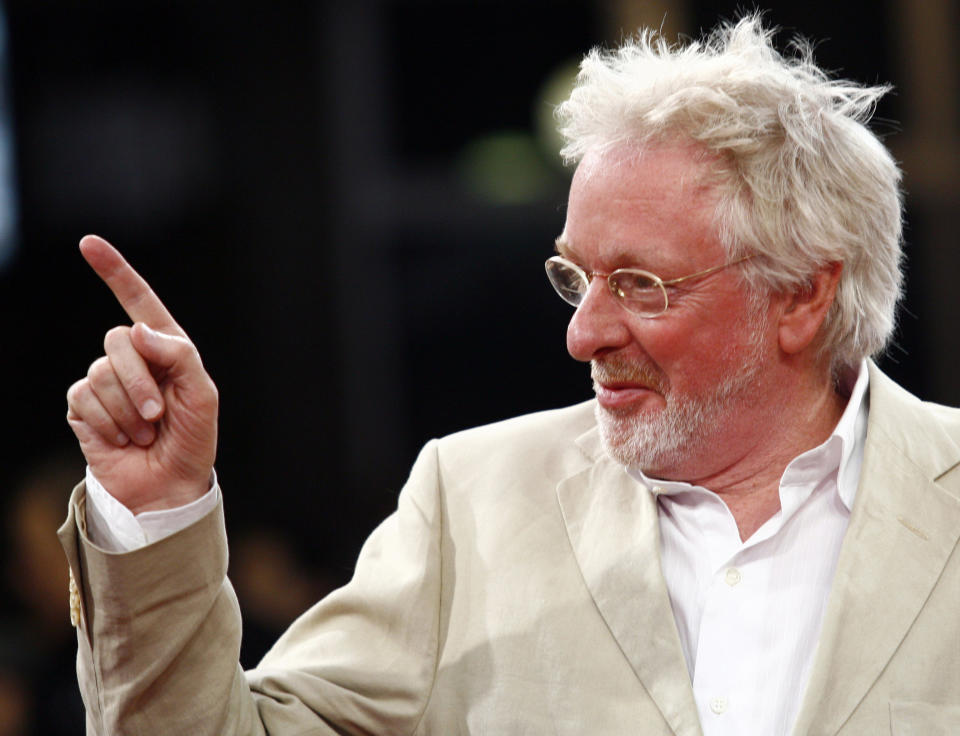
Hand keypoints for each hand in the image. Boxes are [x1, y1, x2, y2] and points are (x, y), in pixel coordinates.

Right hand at [66, 235, 217, 513]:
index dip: (115, 272)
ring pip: (102, 372)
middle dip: (140, 381)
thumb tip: (138, 332)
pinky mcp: (84, 406)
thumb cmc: (193, 438)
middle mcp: (132, 359)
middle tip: (158, 414)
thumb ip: (179, 355)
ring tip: (145, 432)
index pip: (138, 302)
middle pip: (118, 341)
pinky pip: (85, 398)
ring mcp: (104, 381)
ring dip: (129, 409)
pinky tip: (124, 439)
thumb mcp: (202, 394)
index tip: (88, 243)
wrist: (169, 485)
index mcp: (165, 349)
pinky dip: (110, 423)